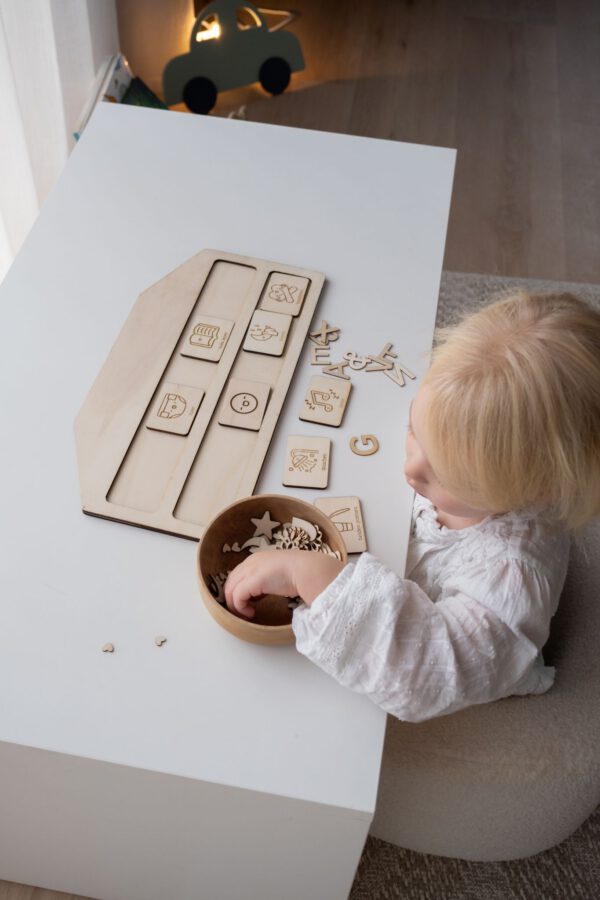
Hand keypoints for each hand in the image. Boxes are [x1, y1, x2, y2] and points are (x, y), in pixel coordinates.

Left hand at [224, 549, 344, 619]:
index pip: (238, 574)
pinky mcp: (251, 581)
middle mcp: (250, 562)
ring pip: (230, 590)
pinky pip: (236, 597)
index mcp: (257, 558)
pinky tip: (250, 613)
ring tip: (247, 614)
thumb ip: (271, 578)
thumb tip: (271, 588)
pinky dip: (240, 608)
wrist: (307, 570)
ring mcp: (250, 571)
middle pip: (231, 581)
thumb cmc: (301, 572)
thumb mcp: (280, 573)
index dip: (239, 589)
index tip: (249, 602)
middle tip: (243, 610)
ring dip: (235, 605)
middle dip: (233, 598)